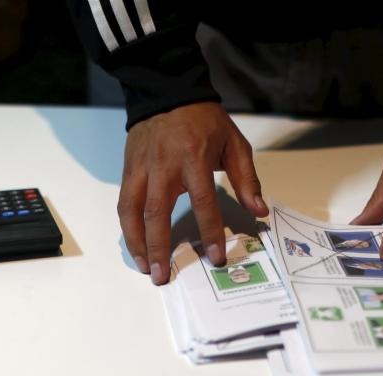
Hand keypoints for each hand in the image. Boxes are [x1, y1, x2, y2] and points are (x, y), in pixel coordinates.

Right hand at [118, 102, 268, 284]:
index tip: (215, 257)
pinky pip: (124, 203)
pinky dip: (127, 228)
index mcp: (194, 158)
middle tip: (162, 276)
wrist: (167, 93)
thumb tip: (259, 211)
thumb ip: (246, 179)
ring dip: (136, 243)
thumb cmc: (205, 122)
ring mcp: (141, 168)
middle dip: (160, 247)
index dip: (210, 231)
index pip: (203, 201)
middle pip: (157, 212)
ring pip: (132, 211)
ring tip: (144, 267)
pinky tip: (135, 246)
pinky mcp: (128, 170)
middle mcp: (164, 165)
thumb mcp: (234, 143)